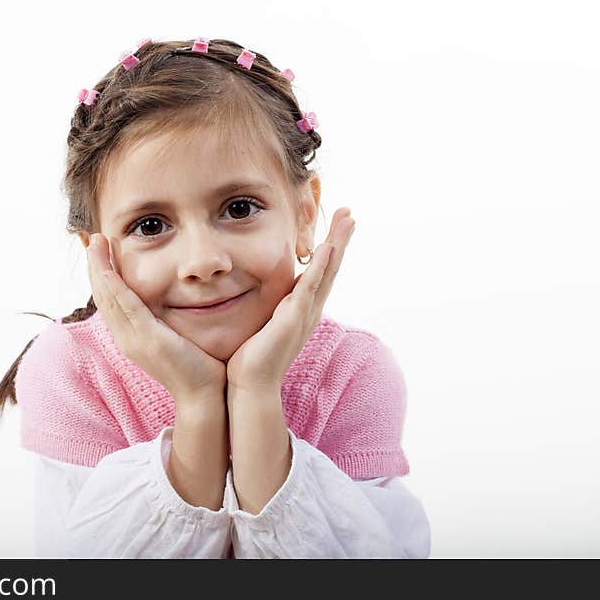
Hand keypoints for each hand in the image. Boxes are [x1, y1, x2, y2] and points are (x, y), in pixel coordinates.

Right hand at [86, 233, 226, 404]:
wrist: (205, 397)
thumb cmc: (199, 367)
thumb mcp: (177, 337)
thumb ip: (169, 319)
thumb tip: (176, 299)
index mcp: (131, 336)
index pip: (110, 300)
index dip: (102, 274)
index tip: (100, 250)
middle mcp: (126, 338)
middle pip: (103, 295)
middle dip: (96, 265)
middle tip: (92, 239)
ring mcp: (134, 340)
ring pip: (108, 297)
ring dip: (99, 268)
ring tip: (95, 242)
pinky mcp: (148, 339)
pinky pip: (125, 307)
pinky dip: (113, 285)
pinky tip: (105, 268)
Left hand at [226, 208, 355, 393]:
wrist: (250, 387)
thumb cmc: (250, 360)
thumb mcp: (261, 324)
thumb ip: (266, 309)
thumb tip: (255, 295)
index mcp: (301, 310)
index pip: (319, 273)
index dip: (329, 249)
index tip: (335, 225)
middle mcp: (309, 310)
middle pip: (331, 268)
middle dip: (340, 239)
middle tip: (349, 213)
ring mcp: (304, 314)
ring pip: (326, 272)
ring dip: (337, 244)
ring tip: (347, 219)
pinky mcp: (292, 319)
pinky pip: (308, 288)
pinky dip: (319, 267)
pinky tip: (326, 247)